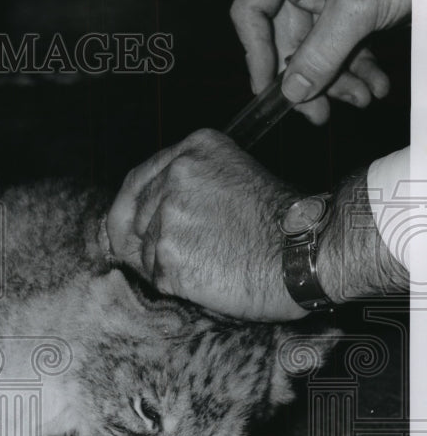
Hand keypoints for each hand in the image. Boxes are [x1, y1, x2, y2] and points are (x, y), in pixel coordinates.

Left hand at [105, 129, 305, 320]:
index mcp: (192, 152)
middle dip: (150, 239)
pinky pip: (155, 276)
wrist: (307, 253)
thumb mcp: (236, 174)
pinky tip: (206, 278)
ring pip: (144, 250)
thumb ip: (191, 181)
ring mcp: (168, 218)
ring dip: (167, 263)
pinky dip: (176, 283)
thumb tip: (149, 206)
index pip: (137, 180)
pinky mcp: (168, 257)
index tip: (127, 223)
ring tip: (208, 263)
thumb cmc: (282, 221)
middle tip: (182, 253)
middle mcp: (175, 178)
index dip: (130, 206)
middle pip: (135, 217)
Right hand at [230, 0, 410, 124]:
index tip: (269, 89)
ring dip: (337, 80)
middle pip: (285, 40)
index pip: (251, 11)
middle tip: (319, 112)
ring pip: (314, 50)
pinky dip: (355, 68)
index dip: (256, 53)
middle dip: (309, 78)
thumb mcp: (359, 8)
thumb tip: (291, 93)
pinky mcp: (346, 7)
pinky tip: (374, 85)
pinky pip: (338, 46)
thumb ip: (321, 53)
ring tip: (361, 98)